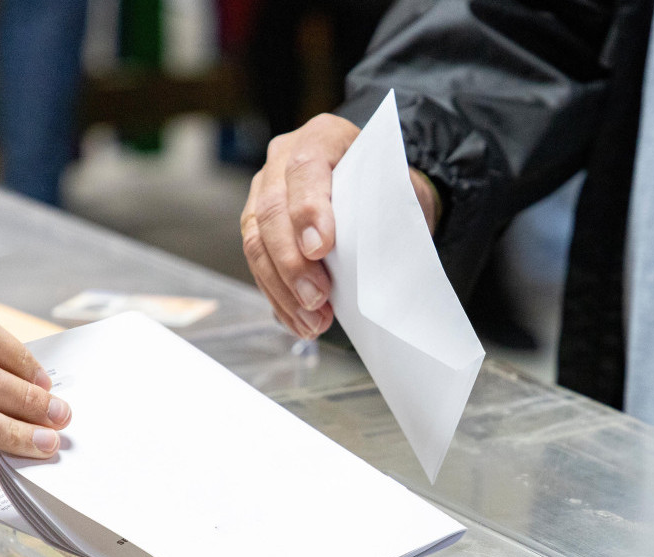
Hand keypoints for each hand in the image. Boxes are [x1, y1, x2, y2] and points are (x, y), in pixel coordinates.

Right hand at [239, 113, 441, 338]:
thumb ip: (381, 212)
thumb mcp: (397, 191)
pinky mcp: (258, 225)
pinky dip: (278, 298)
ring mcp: (264, 192)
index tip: (321, 248)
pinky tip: (299, 322)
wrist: (381, 192)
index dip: (309, 210)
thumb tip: (371, 263)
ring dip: (282, 288)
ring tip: (312, 321)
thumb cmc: (389, 191)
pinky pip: (258, 264)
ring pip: (256, 241)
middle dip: (293, 263)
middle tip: (316, 299)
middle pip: (272, 210)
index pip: (306, 168)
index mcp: (323, 136)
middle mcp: (283, 159)